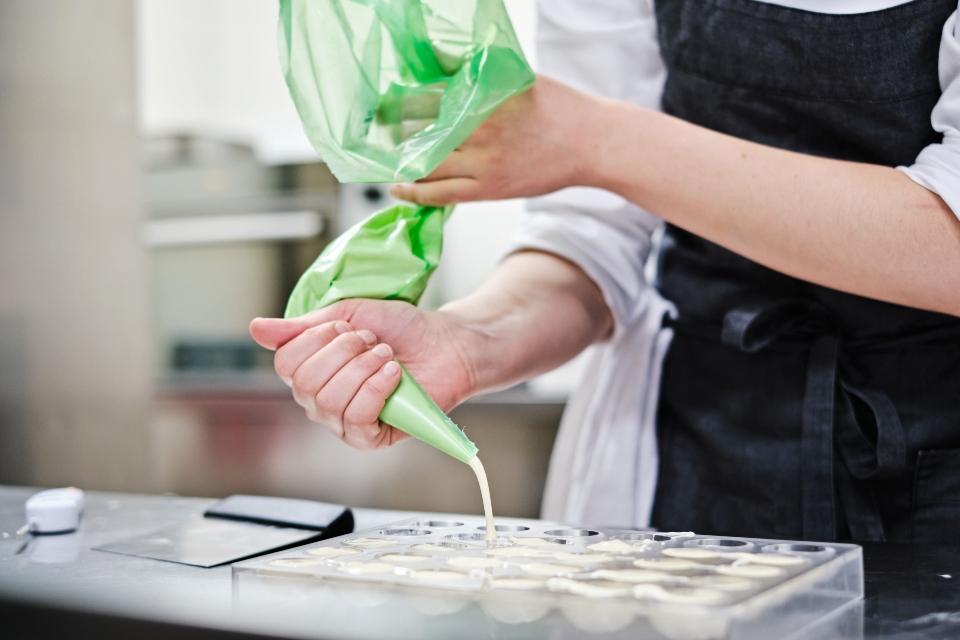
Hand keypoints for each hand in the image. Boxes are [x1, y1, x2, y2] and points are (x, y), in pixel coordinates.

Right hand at [249, 299, 479, 449]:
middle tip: (373, 342)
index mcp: (311, 371)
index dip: (317, 339)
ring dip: (364, 369)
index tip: (349, 328)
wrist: (445, 343)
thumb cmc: (400, 329)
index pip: (285, 363)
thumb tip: (256, 328)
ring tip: (388, 357)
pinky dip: (376, 390)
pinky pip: (356, 420)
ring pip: (329, 402)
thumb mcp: (348, 315)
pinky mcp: (372, 438)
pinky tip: (393, 375)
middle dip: (344, 352)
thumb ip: (302, 327)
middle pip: (306, 383)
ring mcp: (345, 422)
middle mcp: (321, 401)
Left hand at [390, 75, 597, 205]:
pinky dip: (416, 192)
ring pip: (427, 163)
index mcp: (486, 95)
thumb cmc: (556, 107)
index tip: (386, 96)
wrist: (591, 143)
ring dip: (403, 159)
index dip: (402, 96)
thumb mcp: (515, 76)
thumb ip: (474, 69)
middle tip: (376, 124)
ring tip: (388, 154)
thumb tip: (433, 57)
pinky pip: (442, 193)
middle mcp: (480, 128)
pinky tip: (400, 187)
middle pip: (422, 128)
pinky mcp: (490, 188)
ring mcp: (484, 162)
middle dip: (394, 126)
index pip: (430, 93)